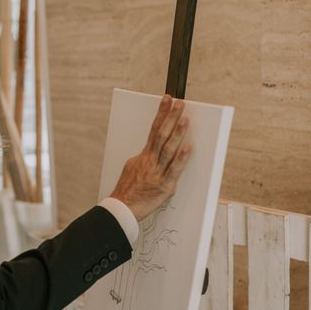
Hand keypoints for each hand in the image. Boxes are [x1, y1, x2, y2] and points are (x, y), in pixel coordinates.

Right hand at [110, 95, 190, 221]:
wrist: (121, 209)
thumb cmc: (127, 191)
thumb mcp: (132, 169)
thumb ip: (144, 160)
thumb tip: (151, 153)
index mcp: (143, 155)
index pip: (154, 129)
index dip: (161, 113)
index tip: (168, 100)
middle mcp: (150, 160)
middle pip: (161, 134)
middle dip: (171, 117)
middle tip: (179, 103)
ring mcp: (157, 172)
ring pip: (168, 149)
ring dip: (177, 133)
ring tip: (186, 119)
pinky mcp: (164, 186)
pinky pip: (174, 170)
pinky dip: (181, 159)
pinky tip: (188, 148)